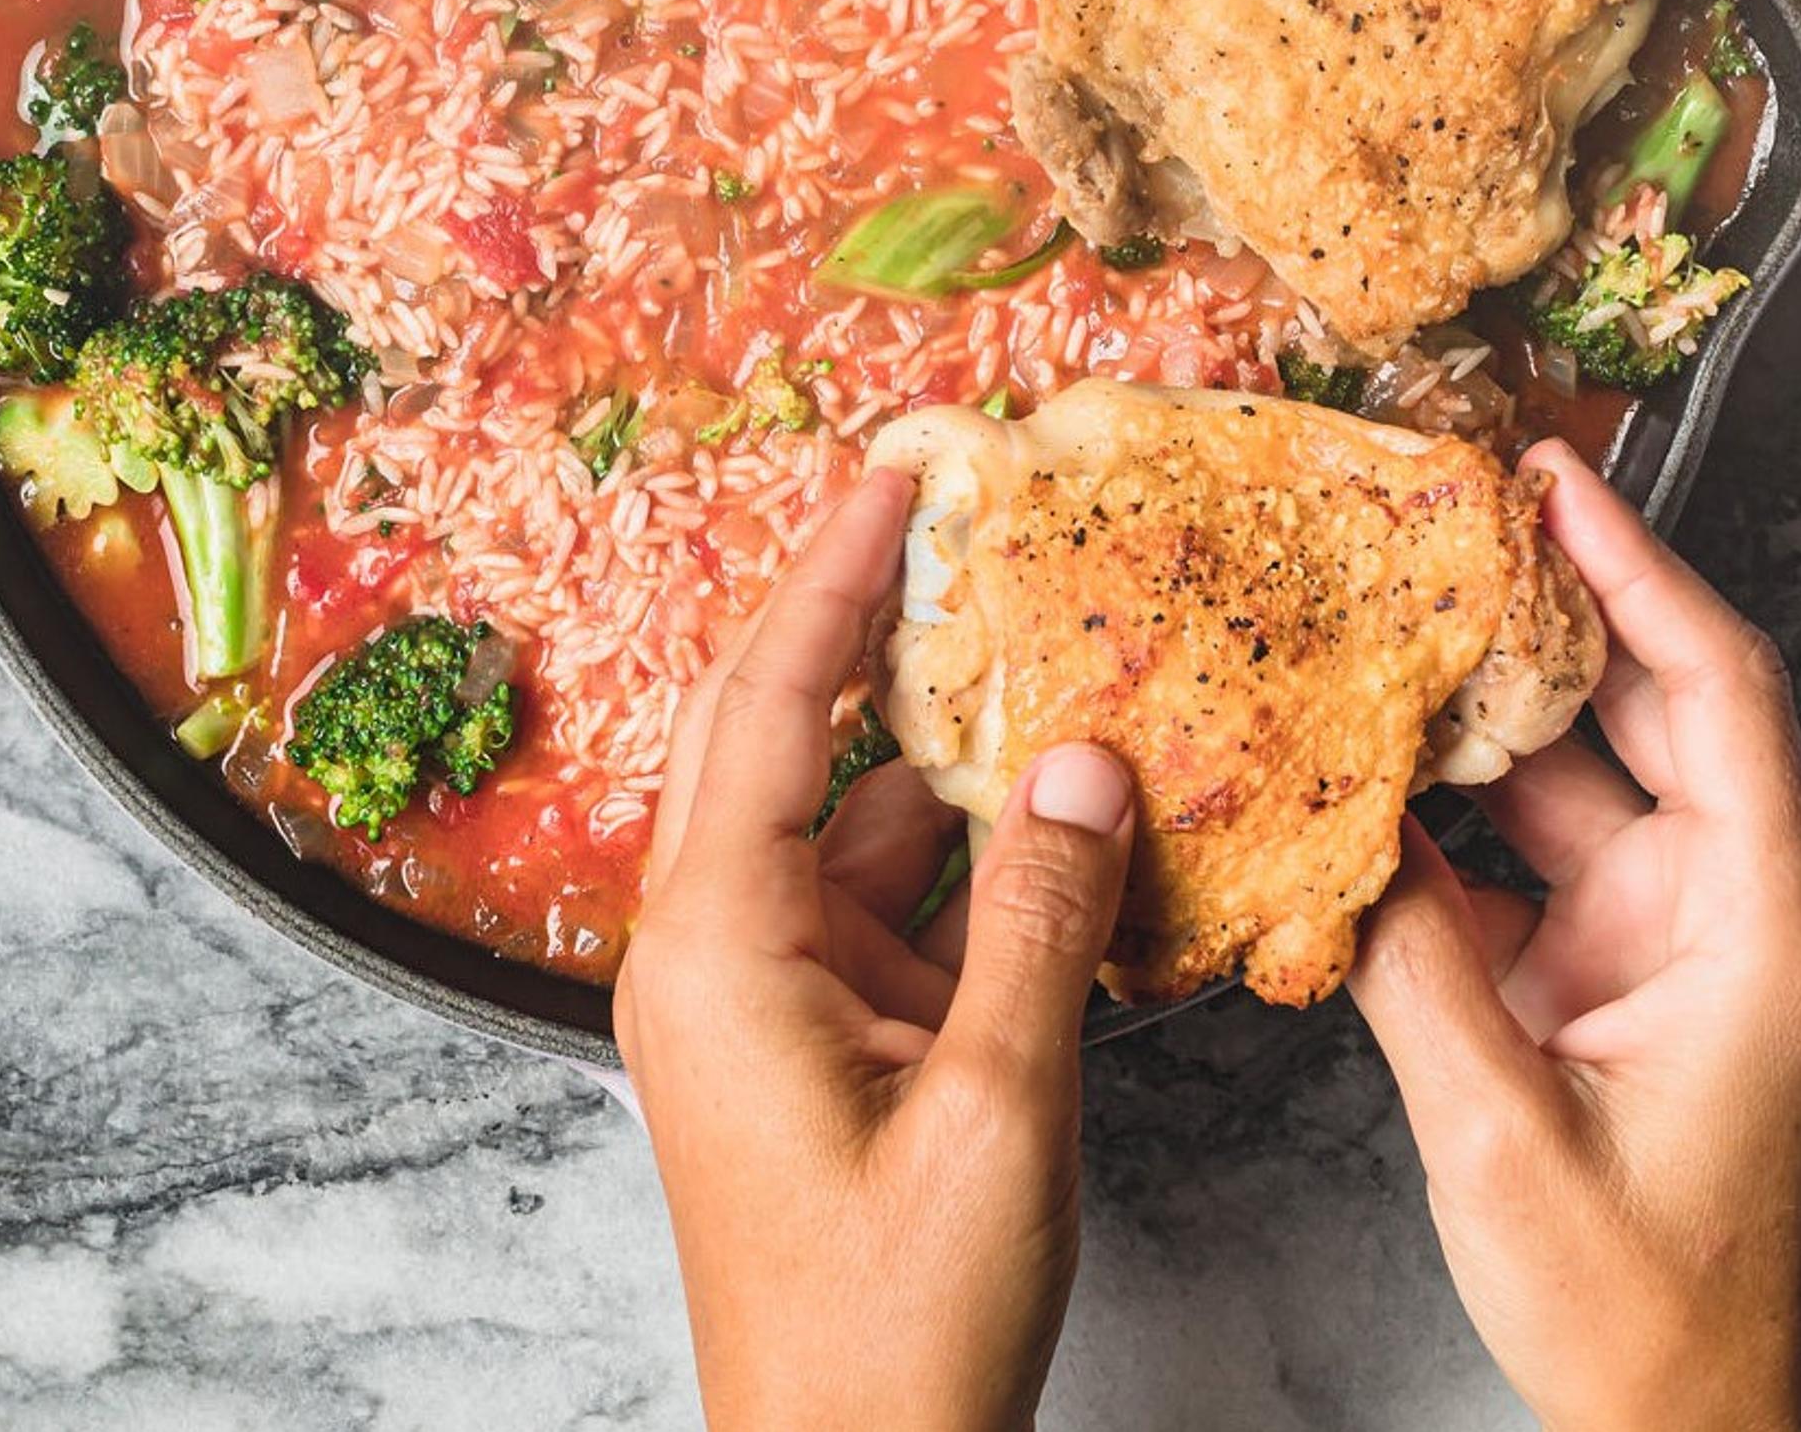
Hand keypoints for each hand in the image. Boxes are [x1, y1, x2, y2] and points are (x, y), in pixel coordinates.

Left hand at [618, 465, 1141, 1431]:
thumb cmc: (895, 1325)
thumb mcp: (996, 1108)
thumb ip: (1040, 921)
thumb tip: (1081, 764)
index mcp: (719, 949)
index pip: (766, 707)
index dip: (831, 579)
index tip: (893, 474)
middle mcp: (719, 956)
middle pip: (790, 744)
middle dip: (876, 632)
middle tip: (960, 520)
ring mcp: (768, 1006)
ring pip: (859, 832)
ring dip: (953, 760)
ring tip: (1058, 653)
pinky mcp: (821, 1053)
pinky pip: (895, 917)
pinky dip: (975, 869)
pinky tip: (1071, 822)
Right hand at [1351, 441, 1800, 1431]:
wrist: (1692, 1430)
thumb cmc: (1648, 1314)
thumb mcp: (1505, 1136)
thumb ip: (1414, 966)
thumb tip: (1337, 831)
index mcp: (1766, 922)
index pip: (1717, 688)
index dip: (1637, 569)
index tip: (1555, 485)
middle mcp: (1741, 906)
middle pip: (1651, 705)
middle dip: (1553, 602)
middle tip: (1451, 503)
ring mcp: (1684, 939)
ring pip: (1584, 775)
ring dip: (1492, 706)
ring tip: (1389, 610)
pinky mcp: (1626, 978)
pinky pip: (1542, 860)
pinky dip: (1461, 815)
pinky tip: (1372, 768)